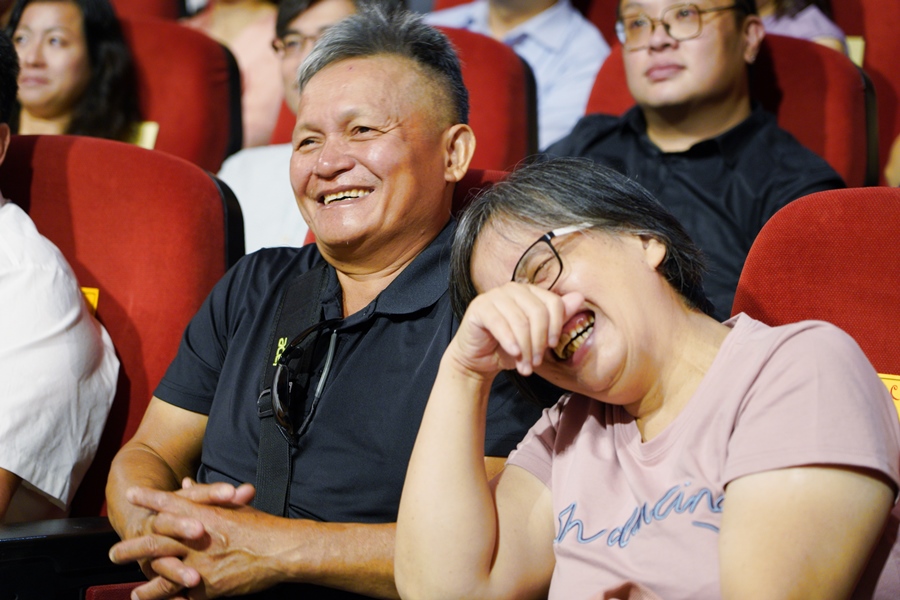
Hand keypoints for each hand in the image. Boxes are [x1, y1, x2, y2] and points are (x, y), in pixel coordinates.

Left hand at [110, 486, 287, 598]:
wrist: (282, 550)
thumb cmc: (262, 527)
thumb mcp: (234, 507)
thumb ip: (205, 499)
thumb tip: (185, 486)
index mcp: (205, 515)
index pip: (171, 503)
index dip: (150, 499)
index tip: (131, 495)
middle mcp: (198, 540)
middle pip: (156, 541)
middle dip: (133, 547)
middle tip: (113, 553)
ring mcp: (201, 565)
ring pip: (164, 574)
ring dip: (146, 584)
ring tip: (133, 592)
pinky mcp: (209, 587)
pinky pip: (184, 595)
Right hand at [449, 282, 582, 376]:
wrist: (479, 360)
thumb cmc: (509, 347)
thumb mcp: (537, 336)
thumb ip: (557, 318)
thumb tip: (579, 297)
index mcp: (529, 292)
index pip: (553, 302)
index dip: (555, 326)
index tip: (551, 346)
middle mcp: (512, 289)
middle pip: (538, 312)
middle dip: (539, 342)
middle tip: (536, 362)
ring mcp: (494, 295)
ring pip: (520, 320)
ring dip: (525, 347)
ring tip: (525, 366)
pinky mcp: (479, 307)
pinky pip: (499, 323)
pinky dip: (509, 341)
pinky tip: (513, 354)